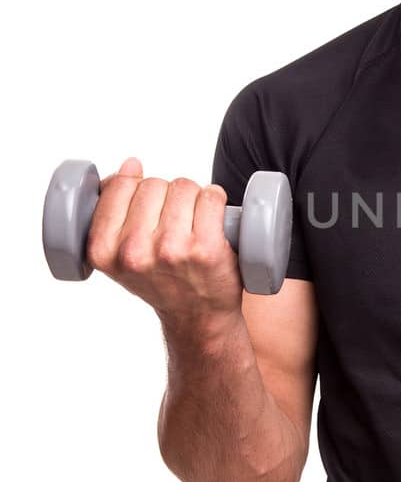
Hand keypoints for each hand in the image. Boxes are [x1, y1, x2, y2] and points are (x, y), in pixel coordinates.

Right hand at [86, 157, 243, 324]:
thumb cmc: (160, 278)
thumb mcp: (119, 252)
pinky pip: (211, 196)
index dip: (137, 186)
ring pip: (183, 186)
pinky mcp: (206, 249)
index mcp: (103, 250)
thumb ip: (114, 208)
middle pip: (154, 184)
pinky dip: (216, 199)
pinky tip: (214, 217)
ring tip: (193, 221)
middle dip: (166, 194)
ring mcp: (170, 250)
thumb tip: (131, 165)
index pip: (121, 186)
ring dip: (192, 196)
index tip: (147, 205)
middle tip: (173, 221)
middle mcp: (133, 252)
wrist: (196, 316)